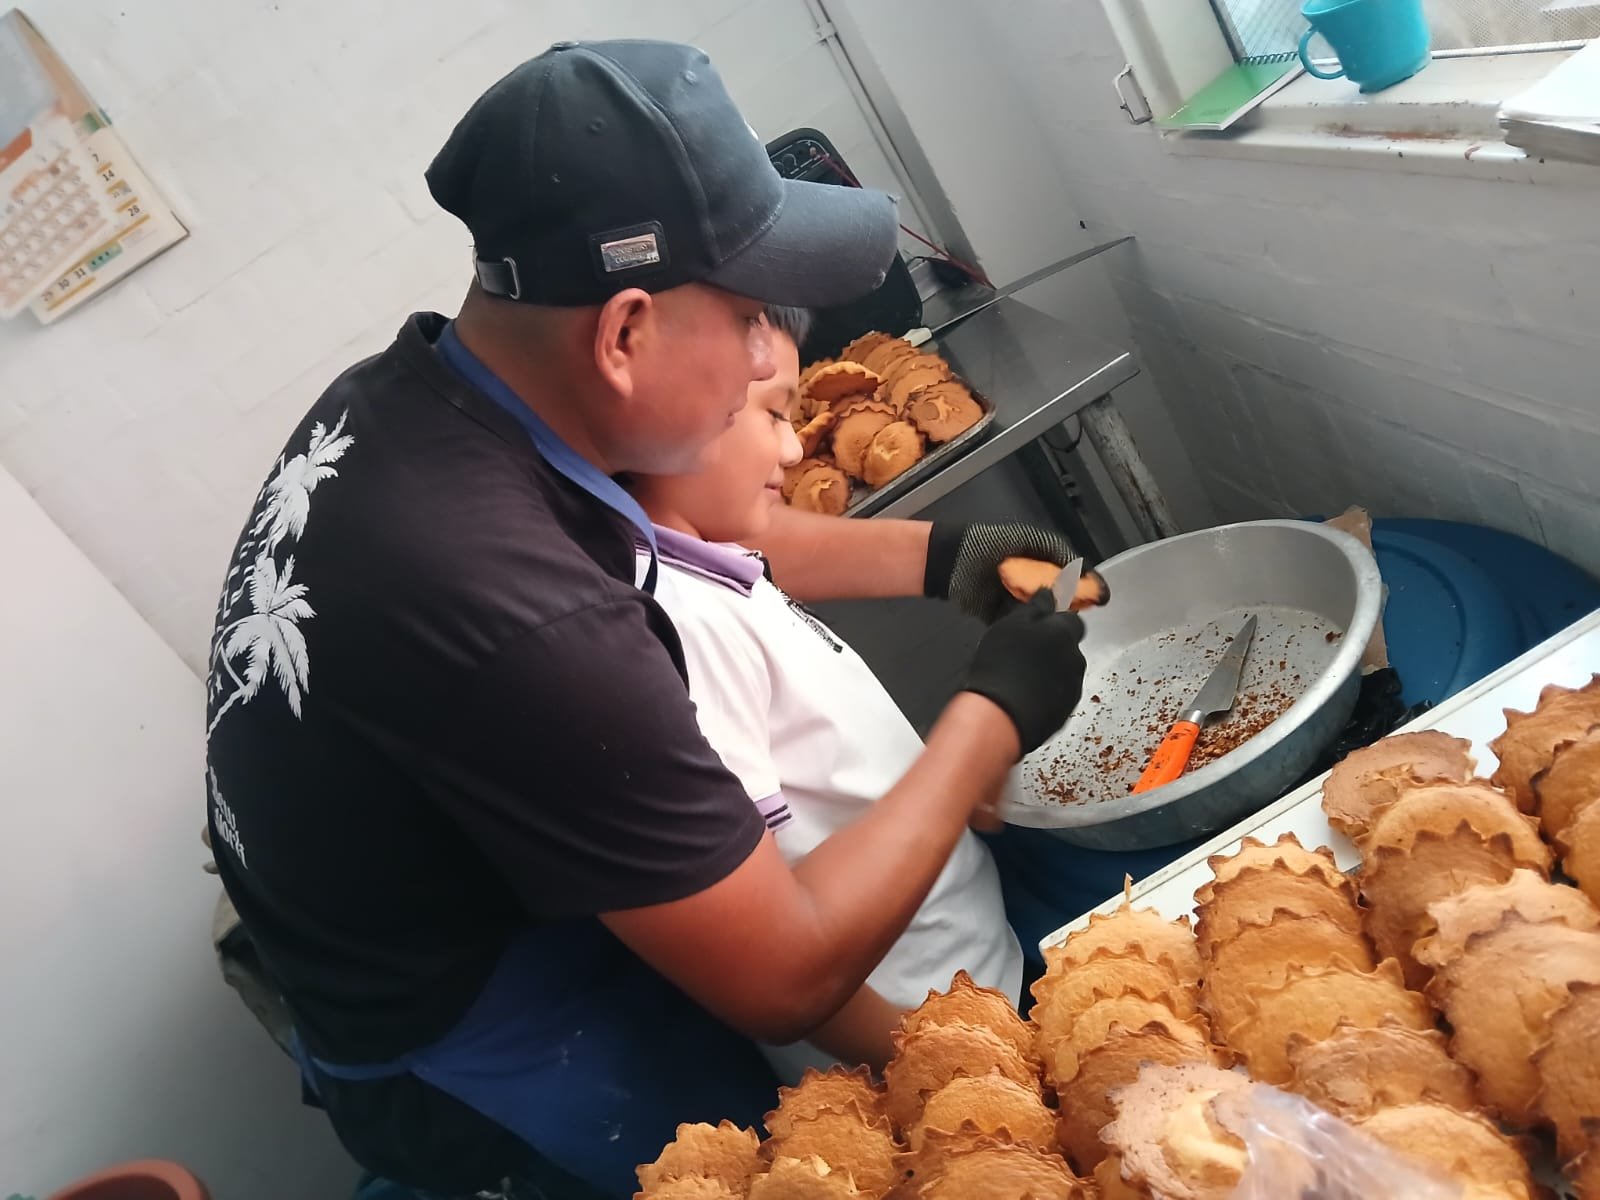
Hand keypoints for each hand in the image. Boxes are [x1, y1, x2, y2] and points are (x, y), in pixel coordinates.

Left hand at [924, 520, 1075, 622]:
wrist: (953, 562)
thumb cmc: (989, 543)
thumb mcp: (1029, 539)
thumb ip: (1057, 550)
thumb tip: (1083, 571)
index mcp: (1043, 565)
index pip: (1075, 578)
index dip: (1090, 587)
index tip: (1102, 598)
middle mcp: (1036, 586)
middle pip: (1064, 600)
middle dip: (1074, 607)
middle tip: (1082, 612)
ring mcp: (1021, 604)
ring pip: (1046, 617)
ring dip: (1053, 620)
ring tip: (1061, 621)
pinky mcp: (1006, 620)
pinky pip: (1024, 628)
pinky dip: (1030, 629)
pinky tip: (1037, 628)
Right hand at [959, 591, 1086, 756]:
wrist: (1001, 716)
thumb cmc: (1002, 667)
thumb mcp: (1012, 625)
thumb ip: (1036, 606)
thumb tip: (1049, 593)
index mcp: (1064, 633)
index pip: (1072, 620)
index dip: (1056, 621)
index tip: (1040, 625)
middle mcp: (1075, 659)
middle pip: (1069, 647)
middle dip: (1053, 648)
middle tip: (1025, 652)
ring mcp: (1073, 687)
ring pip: (1065, 672)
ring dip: (1050, 671)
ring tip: (1022, 677)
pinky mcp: (1066, 712)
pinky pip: (1059, 695)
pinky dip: (1047, 693)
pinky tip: (1026, 695)